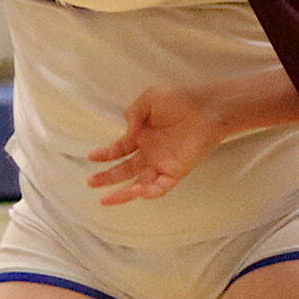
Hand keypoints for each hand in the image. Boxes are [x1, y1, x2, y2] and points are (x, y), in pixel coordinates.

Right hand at [85, 85, 233, 205]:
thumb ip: (133, 113)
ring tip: (105, 200)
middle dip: (107, 178)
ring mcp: (162, 163)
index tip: (91, 156)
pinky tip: (136, 190)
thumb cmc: (180, 99)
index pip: (119, 149)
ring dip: (123, 193)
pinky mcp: (176, 172)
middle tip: (91, 182)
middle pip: (124, 170)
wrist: (207, 108)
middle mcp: (150, 152)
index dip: (105, 154)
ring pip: (138, 184)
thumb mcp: (150, 99)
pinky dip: (148, 191)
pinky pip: (160, 187)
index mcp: (142, 135)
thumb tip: (126, 131)